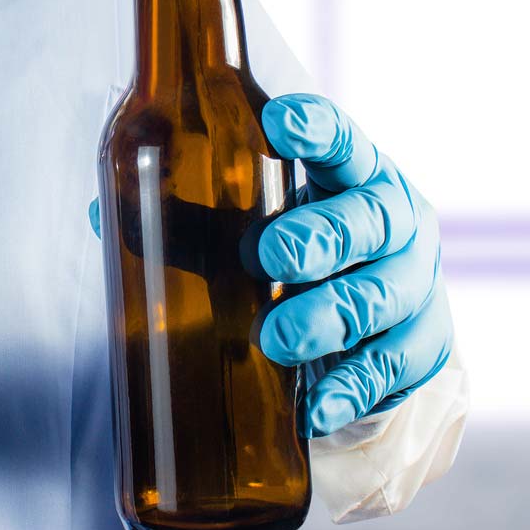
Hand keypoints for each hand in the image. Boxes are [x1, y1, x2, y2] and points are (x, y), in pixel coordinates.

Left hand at [86, 93, 452, 438]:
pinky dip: (351, 388)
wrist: (380, 320)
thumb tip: (104, 211)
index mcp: (355, 174)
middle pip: (370, 220)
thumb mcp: (260, 224)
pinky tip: (316, 407)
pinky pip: (393, 368)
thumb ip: (193, 217)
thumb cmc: (306, 253)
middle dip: (320, 237)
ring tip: (276, 341)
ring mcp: (415, 283)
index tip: (282, 123)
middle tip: (269, 256)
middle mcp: (396, 220)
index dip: (318, 129)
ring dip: (327, 318)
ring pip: (381, 296)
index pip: (343, 141)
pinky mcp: (425, 345)